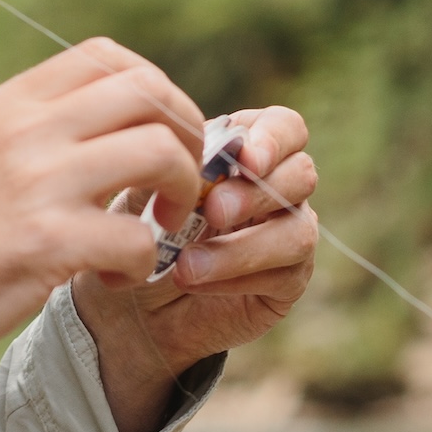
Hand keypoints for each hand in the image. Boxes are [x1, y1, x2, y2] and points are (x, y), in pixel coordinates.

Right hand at [0, 39, 206, 379]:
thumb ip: (26, 136)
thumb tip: (93, 132)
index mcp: (6, 106)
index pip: (106, 57)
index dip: (154, 93)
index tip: (158, 135)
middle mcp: (24, 131)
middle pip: (148, 91)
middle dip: (184, 137)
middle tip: (175, 184)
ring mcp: (38, 182)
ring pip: (158, 152)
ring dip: (177, 194)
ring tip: (155, 228)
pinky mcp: (47, 242)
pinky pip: (136, 238)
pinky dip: (142, 264)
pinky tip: (114, 279)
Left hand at [73, 106, 318, 431]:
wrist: (129, 304)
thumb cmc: (141, 234)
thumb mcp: (146, 193)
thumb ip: (173, 166)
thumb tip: (196, 153)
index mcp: (248, 153)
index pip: (286, 128)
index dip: (273, 138)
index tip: (245, 158)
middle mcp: (278, 190)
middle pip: (302, 174)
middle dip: (255, 193)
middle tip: (211, 212)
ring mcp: (287, 235)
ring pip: (297, 230)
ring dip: (241, 247)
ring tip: (186, 264)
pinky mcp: (287, 282)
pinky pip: (285, 274)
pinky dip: (236, 276)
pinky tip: (193, 281)